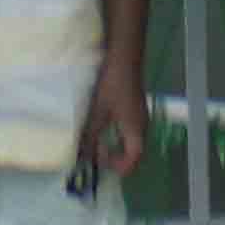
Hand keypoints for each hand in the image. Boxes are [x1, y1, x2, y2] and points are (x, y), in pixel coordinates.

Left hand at [87, 66, 150, 181]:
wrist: (125, 58)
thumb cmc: (113, 85)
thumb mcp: (98, 111)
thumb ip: (90, 135)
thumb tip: (82, 156)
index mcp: (136, 130)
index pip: (134, 159)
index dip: (118, 166)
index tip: (101, 162)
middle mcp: (142, 126)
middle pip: (134, 152)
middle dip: (116, 158)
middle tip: (96, 154)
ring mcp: (141, 116)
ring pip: (132, 141)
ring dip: (116, 146)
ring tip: (97, 141)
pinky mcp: (136, 108)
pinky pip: (130, 130)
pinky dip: (118, 135)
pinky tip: (103, 126)